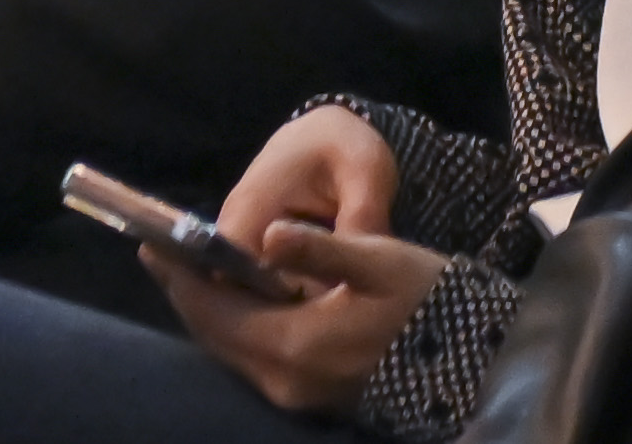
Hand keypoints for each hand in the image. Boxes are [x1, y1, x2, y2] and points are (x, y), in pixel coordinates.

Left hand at [159, 105, 437, 412]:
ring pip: (235, 350)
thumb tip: (265, 233)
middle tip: (166, 253)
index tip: (151, 245)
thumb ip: (319, 248)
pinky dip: (240, 327)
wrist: (480, 361)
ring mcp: (301, 396)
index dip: (180, 278)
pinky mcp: (316, 397)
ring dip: (213, 311)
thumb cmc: (432, 301)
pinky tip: (242, 298)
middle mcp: (287, 381)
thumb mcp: (379, 260)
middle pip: (216, 336)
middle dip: (189, 293)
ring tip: (197, 269)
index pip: (214, 313)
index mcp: (294, 346)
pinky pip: (258, 359)